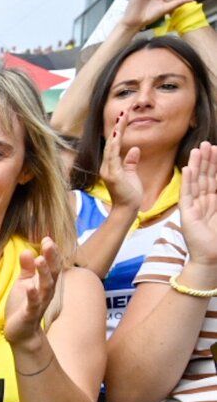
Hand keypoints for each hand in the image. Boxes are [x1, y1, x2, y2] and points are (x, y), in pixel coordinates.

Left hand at [6, 237, 63, 346]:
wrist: (19, 331)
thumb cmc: (22, 305)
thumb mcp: (23, 283)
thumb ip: (26, 268)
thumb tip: (26, 251)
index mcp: (44, 282)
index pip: (51, 265)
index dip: (51, 252)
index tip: (47, 238)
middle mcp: (46, 291)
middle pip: (52, 272)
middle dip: (51, 258)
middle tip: (49, 243)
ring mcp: (39, 303)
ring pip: (45, 286)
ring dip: (43, 273)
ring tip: (40, 260)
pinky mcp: (30, 314)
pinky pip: (33, 304)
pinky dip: (32, 294)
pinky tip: (29, 286)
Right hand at [100, 113, 144, 211]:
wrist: (127, 209)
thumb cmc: (130, 194)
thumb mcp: (132, 174)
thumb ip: (131, 162)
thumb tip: (134, 148)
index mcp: (111, 165)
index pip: (114, 144)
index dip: (119, 130)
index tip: (124, 117)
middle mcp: (106, 166)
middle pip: (111, 142)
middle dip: (118, 127)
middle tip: (124, 111)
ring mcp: (108, 171)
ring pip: (112, 147)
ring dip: (117, 132)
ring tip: (122, 118)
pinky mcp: (113, 175)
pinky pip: (113, 157)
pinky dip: (115, 145)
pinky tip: (118, 135)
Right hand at [179, 141, 216, 262]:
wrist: (211, 258)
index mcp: (214, 203)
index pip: (214, 179)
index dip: (215, 164)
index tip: (216, 149)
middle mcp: (204, 203)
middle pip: (205, 177)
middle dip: (206, 160)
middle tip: (206, 143)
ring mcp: (194, 207)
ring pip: (195, 182)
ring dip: (196, 166)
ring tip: (197, 150)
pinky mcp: (186, 214)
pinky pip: (186, 194)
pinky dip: (186, 181)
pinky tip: (187, 169)